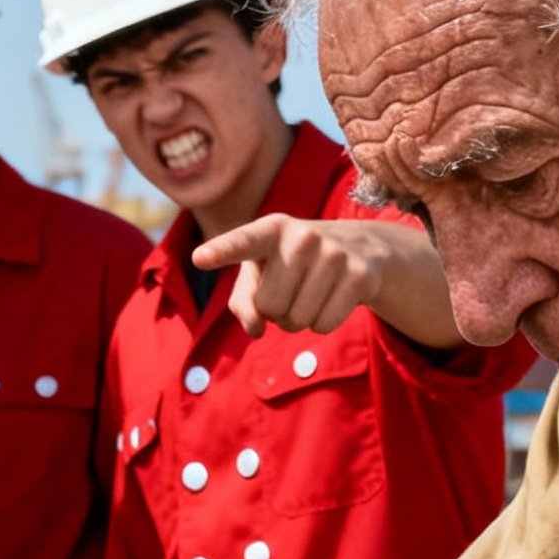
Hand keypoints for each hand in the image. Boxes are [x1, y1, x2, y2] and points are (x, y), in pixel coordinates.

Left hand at [193, 213, 388, 339]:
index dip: (222, 251)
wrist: (357, 248)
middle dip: (276, 311)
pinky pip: (324, 325)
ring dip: (299, 320)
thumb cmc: (292, 265)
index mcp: (270, 229)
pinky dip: (323, 323)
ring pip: (298, 320)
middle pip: (269, 306)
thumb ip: (244, 302)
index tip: (200, 258)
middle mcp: (302, 236)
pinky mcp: (359, 275)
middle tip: (290, 291)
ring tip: (310, 294)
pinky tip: (331, 299)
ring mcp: (334, 254)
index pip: (243, 242)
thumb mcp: (261, 274)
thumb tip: (255, 328)